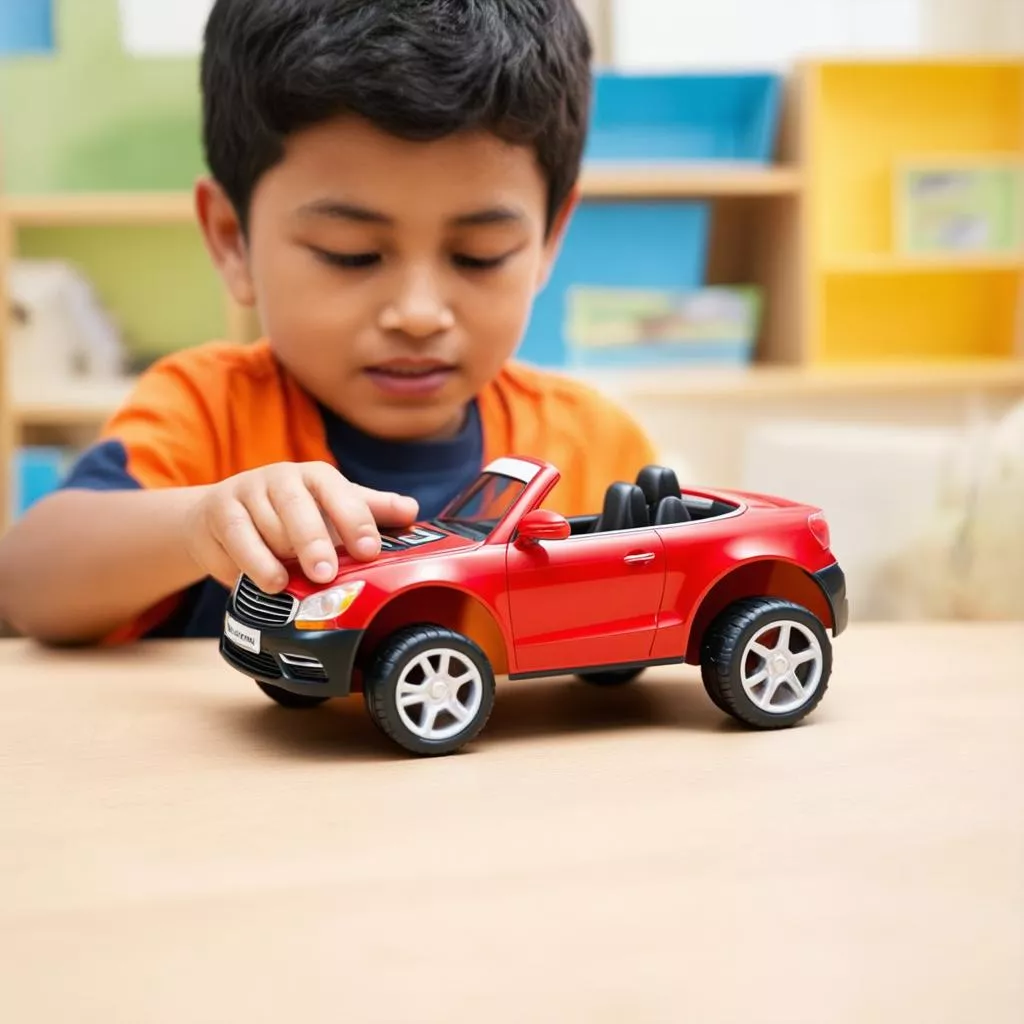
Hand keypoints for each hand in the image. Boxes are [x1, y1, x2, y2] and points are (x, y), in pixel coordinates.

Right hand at [185, 462, 417, 591]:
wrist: (221, 515)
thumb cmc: (290, 515)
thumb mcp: (331, 509)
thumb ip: (370, 510)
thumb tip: (412, 510)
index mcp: (316, 477)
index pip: (338, 491)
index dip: (355, 520)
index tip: (368, 550)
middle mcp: (280, 478)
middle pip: (297, 509)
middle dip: (313, 542)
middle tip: (325, 574)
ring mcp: (247, 493)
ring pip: (266, 528)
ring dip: (280, 559)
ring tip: (289, 582)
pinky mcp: (220, 513)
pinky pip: (238, 541)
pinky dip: (253, 565)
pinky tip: (269, 582)